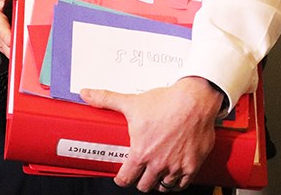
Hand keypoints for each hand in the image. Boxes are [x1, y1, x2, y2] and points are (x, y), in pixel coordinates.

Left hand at [81, 76, 223, 191]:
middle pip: (144, 186)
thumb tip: (86, 94)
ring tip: (156, 173)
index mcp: (141, 153)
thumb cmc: (166, 103)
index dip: (122, 179)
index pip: (126, 179)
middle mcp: (158, 164)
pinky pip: (182, 184)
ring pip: (163, 187)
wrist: (194, 101)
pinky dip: (177, 182)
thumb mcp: (132, 102)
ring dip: (158, 182)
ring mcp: (176, 166)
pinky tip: (174, 175)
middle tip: (141, 172)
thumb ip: (106, 99)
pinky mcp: (192, 165)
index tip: (122, 176)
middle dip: (140, 180)